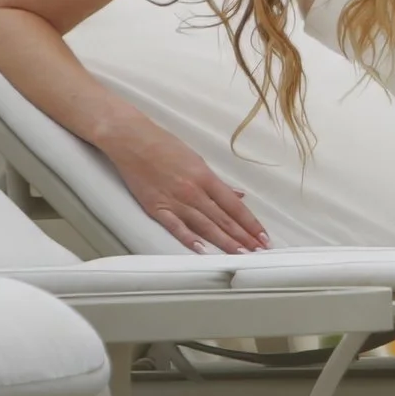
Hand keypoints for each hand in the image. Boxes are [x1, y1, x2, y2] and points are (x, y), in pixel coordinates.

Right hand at [101, 120, 268, 252]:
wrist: (132, 140)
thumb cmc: (164, 146)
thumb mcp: (197, 160)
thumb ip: (217, 182)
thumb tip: (237, 195)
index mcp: (205, 177)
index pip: (234, 206)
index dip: (250, 223)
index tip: (262, 236)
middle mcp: (193, 191)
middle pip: (223, 219)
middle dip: (243, 237)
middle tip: (258, 251)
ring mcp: (175, 200)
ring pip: (205, 227)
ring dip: (224, 242)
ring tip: (240, 254)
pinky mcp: (157, 207)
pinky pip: (176, 227)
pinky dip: (190, 239)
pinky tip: (203, 250)